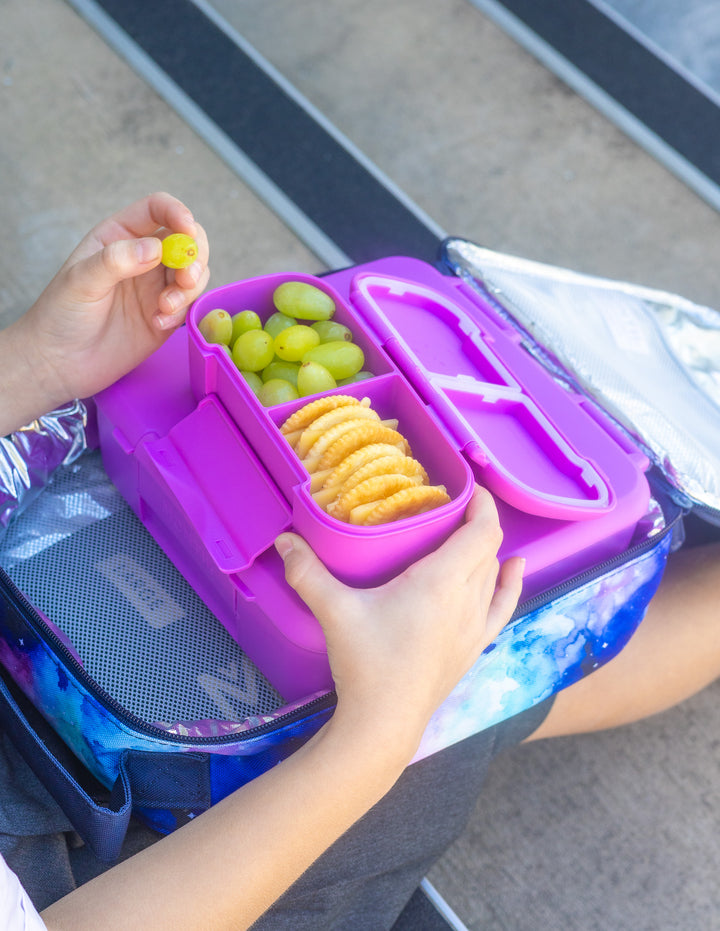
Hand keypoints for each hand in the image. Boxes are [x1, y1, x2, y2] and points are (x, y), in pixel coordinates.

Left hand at [3, 192, 208, 420]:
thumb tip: (155, 248)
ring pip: (194, 272)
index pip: (157, 209)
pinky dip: (183, 312)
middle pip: (187, 240)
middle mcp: (143, 257)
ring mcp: (156, 286)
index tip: (188, 230)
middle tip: (186, 279)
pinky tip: (159, 324)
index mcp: (119, 236)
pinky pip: (189, 304)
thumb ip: (116, 260)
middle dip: (194, 255)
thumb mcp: (82, 281)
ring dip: (190, 288)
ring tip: (165, 308)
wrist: (60, 362)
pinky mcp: (166, 315)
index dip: (178, 213)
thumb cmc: (61, 315)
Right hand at [275, 485, 523, 754]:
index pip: (481, 531)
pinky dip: (511, 583)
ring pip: (494, 573)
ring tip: (472, 529)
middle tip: (451, 504)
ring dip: (488, 548)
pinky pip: (504, 605)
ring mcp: (475, 625)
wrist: (385, 722)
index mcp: (441, 582)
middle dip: (478, 520)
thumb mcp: (335, 612)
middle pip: (488, 547)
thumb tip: (283, 541)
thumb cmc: (365, 663)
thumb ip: (308, 573)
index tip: (465, 486)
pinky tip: (515, 569)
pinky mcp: (475, 646)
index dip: (481, 503)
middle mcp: (467, 598)